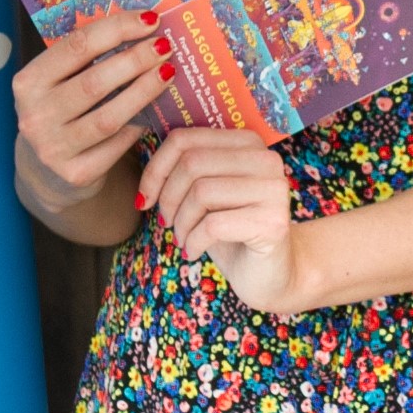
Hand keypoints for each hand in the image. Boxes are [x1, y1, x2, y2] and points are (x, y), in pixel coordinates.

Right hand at [12, 7, 173, 212]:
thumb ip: (85, 60)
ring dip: (144, 91)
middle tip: (164, 47)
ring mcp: (53, 148)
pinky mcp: (76, 173)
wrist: (45, 169)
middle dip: (135, 60)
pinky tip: (153, 112)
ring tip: (167, 73)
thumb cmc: (60, 111)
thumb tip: (138, 26)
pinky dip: (138, 125)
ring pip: (109, 116)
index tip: (149, 20)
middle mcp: (34, 115)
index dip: (116, 29)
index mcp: (27, 82)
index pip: (76, 46)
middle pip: (94, 82)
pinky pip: (117, 145)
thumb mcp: (57, 83)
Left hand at [138, 127, 301, 314]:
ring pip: (201, 192)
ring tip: (182, 237)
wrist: (266, 273)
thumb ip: (183, 165)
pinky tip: (193, 251)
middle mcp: (266, 159)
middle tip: (166, 222)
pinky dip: (193, 241)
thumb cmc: (227, 227)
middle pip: (191, 164)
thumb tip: (138, 148)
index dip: (155, 169)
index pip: (184, 139)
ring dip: (180, 222)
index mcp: (247, 141)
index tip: (145, 197)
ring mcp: (274, 189)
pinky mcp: (273, 223)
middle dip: (167, 197)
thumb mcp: (202, 191)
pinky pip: (213, 224)